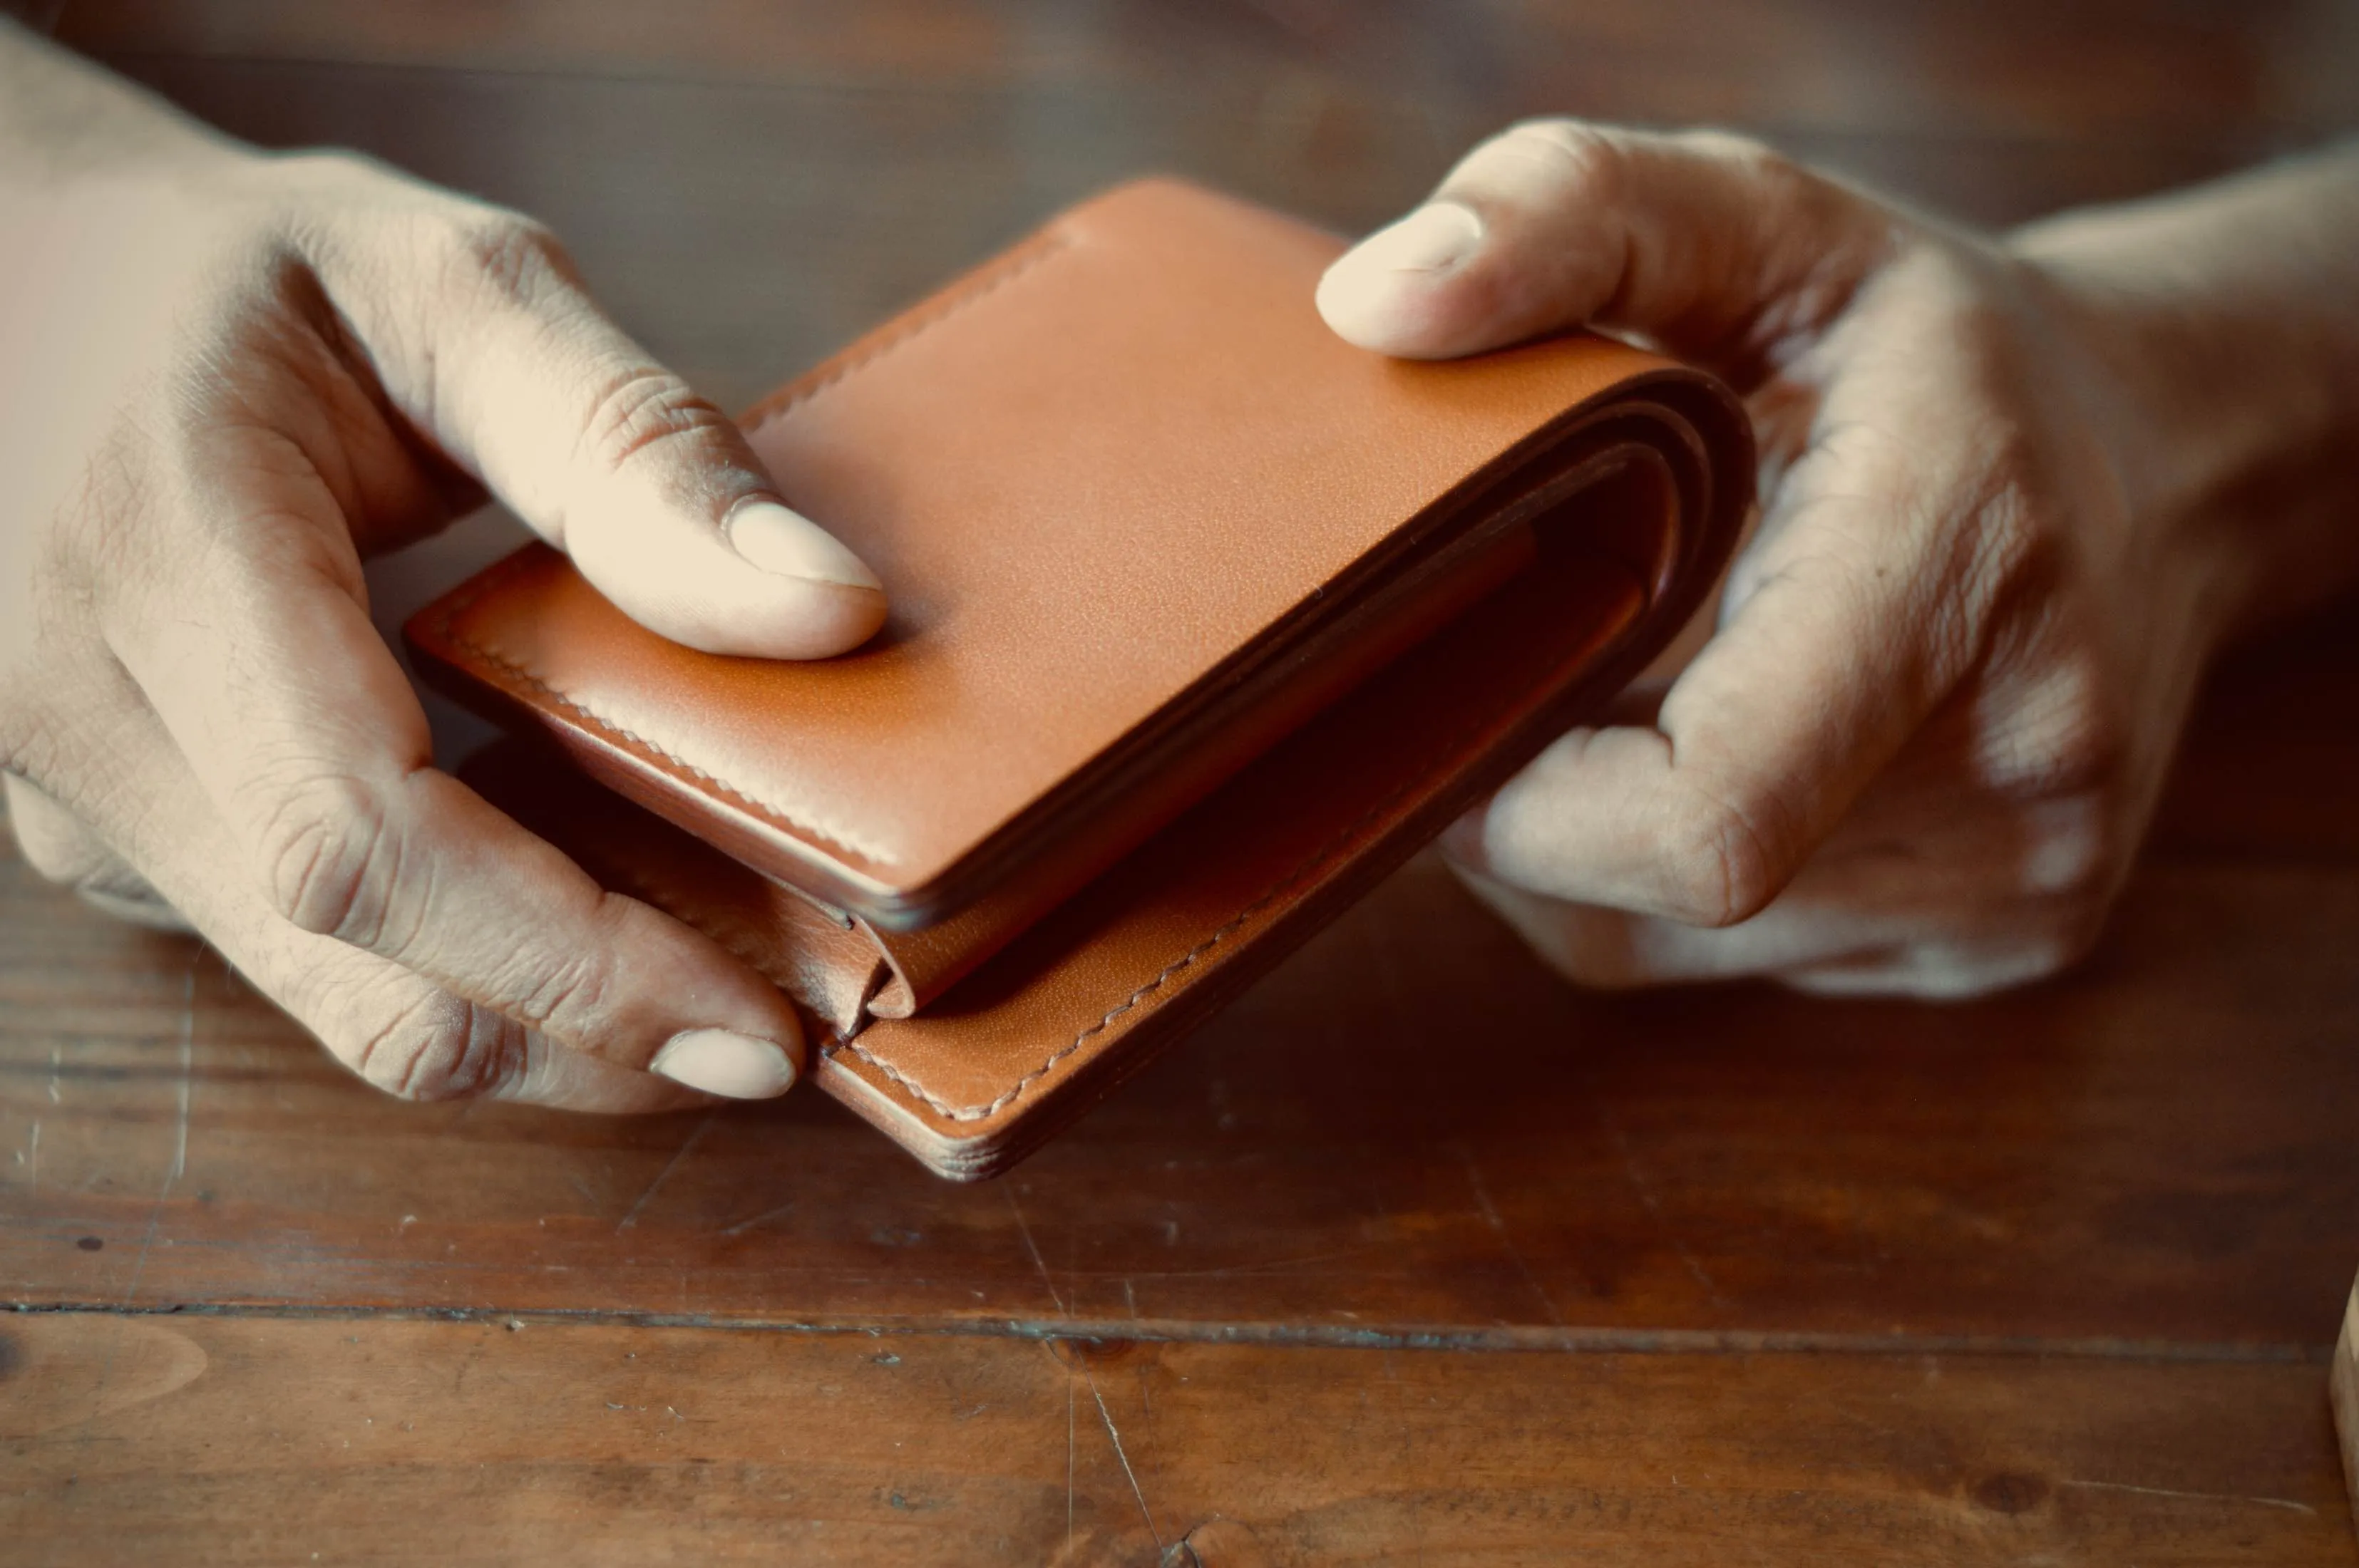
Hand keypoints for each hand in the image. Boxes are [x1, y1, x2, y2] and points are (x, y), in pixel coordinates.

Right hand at [1, 94, 885, 1104]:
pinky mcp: (113, 835)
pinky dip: (468, 969)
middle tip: (781, 1040)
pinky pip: (308, 954)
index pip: (364, 841)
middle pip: (360, 972)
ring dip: (543, 1026)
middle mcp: (79, 710)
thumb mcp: (449, 287)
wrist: (25, 287)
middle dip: (589, 1045)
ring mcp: (78, 797)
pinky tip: (590, 923)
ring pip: (336, 995)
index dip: (572, 965)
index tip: (755, 1030)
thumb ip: (632, 445)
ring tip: (720, 989)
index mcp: (155, 553)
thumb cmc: (243, 273)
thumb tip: (833, 607)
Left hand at [1316, 121, 2246, 996]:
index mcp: (1964, 569)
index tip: (1463, 683)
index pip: (1703, 820)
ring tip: (1627, 683)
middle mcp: (2020, 765)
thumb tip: (1370, 307)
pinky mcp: (2003, 948)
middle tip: (1533, 648)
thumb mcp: (1763, 219)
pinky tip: (1703, 745)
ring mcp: (2023, 885)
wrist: (2167, 460)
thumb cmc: (1925, 346)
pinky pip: (1735, 968)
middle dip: (1529, 792)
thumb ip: (1566, 215)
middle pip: (1650, 892)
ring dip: (1587, 839)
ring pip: (1667, 948)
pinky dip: (1663, 878)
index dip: (1522, 805)